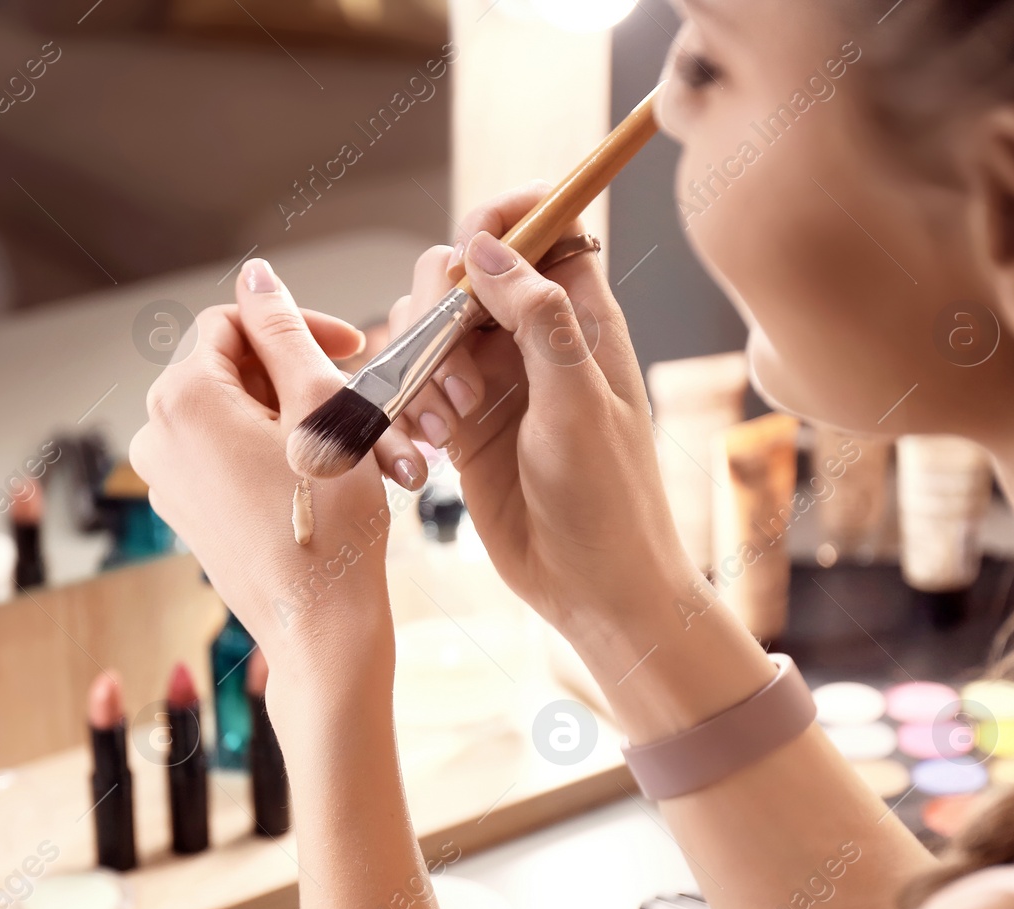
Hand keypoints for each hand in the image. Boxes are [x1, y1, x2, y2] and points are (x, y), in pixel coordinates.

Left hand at [130, 259, 395, 687]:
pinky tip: (327, 479)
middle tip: (363, 406)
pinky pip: (229, 457)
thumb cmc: (331, 524)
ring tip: (359, 450)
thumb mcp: (321, 408)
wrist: (320, 627)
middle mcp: (157, 435)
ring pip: (237, 414)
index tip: (351, 348)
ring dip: (299, 419)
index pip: (234, 321)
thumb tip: (256, 275)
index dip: (297, 325)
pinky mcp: (185, 512)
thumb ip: (285, 332)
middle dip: (302, 379)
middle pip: (233, 368)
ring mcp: (166, 478)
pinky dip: (276, 454)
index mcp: (183, 397)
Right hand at [371, 185, 777, 738]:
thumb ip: (538, 319)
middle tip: (462, 383)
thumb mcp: (579, 402)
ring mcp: (492, 380)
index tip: (474, 244)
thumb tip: (488, 246)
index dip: (507, 214)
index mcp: (582, 318)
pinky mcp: (458, 424)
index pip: (546, 225)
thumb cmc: (609, 499)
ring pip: (428, 326)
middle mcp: (533, 339)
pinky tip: (425, 454)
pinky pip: (411, 384)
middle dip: (442, 311)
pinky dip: (405, 408)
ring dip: (419, 367)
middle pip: (465, 271)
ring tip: (444, 428)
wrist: (594, 589)